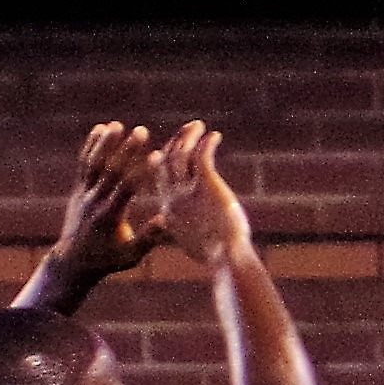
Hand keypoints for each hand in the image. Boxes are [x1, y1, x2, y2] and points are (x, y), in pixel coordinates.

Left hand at [51, 121, 161, 284]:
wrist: (73, 260)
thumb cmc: (108, 259)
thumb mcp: (132, 255)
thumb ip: (149, 238)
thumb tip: (168, 219)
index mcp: (110, 216)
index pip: (127, 189)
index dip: (142, 171)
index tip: (156, 155)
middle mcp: (95, 201)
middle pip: (111, 170)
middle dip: (126, 149)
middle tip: (140, 131)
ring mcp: (84, 193)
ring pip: (93, 163)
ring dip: (105, 142)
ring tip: (117, 125)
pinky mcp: (78, 189)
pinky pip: (83, 164)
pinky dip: (91, 146)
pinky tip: (99, 130)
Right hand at [149, 122, 254, 267]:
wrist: (225, 259)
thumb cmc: (214, 257)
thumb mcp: (189, 243)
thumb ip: (178, 231)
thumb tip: (173, 230)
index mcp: (168, 211)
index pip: (158, 180)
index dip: (159, 163)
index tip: (161, 152)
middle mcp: (173, 197)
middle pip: (166, 162)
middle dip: (173, 143)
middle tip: (183, 132)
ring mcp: (187, 190)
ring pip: (180, 154)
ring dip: (187, 137)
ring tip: (197, 125)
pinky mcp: (205, 184)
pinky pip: (201, 156)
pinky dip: (206, 143)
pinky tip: (214, 135)